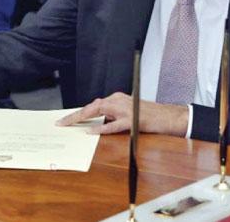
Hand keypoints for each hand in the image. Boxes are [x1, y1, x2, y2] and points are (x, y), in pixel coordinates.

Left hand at [55, 92, 188, 136]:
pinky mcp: (133, 120)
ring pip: (99, 111)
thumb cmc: (149, 117)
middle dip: (75, 115)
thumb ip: (112, 117)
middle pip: (92, 107)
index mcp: (117, 98)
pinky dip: (102, 127)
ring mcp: (126, 109)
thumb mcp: (126, 114)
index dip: (77, 113)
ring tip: (69, 124)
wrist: (169, 117)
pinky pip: (114, 124)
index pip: (93, 106)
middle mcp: (119, 100)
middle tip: (61, 123)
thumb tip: (95, 125)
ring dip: (82, 118)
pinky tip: (91, 131)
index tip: (64, 120)